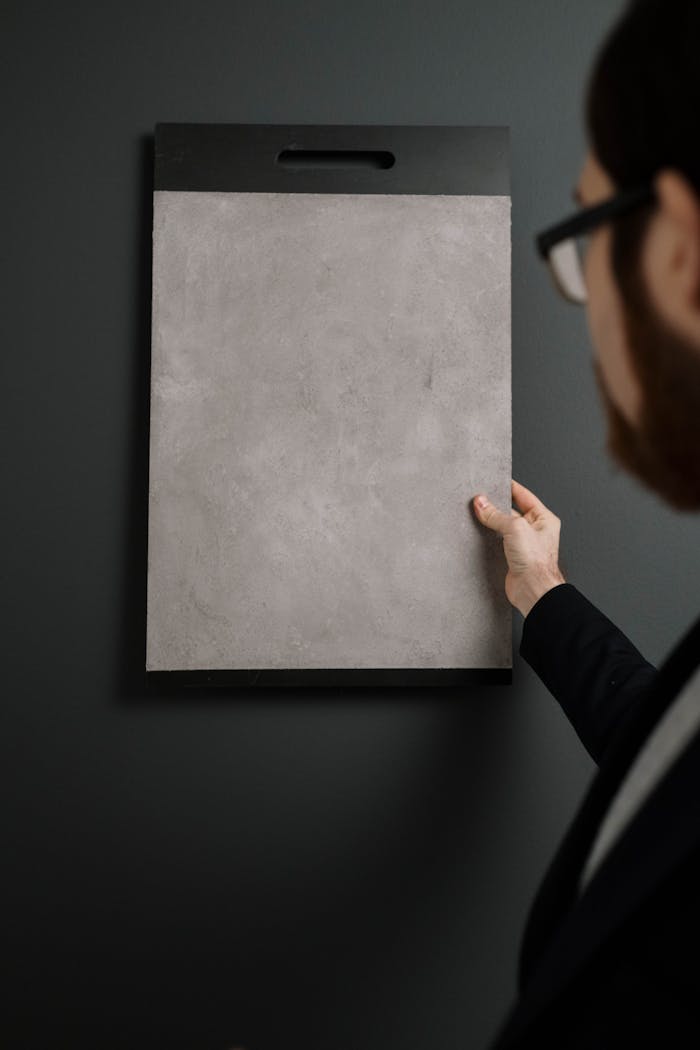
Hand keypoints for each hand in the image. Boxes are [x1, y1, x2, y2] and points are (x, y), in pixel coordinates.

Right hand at [473, 479, 566, 617]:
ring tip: (476, 513)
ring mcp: (523, 544)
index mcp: (544, 519)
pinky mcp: (512, 557)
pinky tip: (478, 533)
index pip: (524, 496)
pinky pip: (497, 541)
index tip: (495, 480)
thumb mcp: (515, 528)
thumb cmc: (536, 562)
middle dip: (496, 506)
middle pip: (511, 511)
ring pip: (502, 527)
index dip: (510, 487)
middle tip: (480, 499)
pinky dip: (487, 537)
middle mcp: (534, 530)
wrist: (533, 590)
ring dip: (491, 522)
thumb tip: (481, 503)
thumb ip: (496, 515)